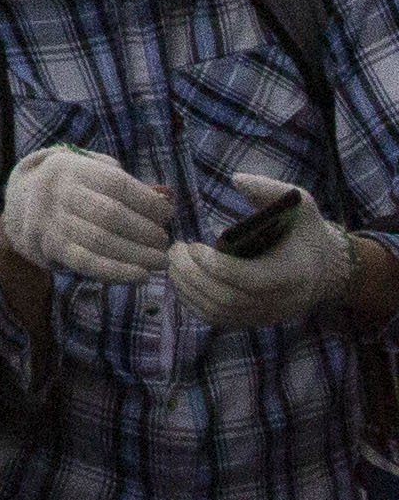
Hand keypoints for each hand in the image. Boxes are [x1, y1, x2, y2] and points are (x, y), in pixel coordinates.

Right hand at [0, 142, 177, 285]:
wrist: (18, 205)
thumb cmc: (69, 189)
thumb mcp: (88, 173)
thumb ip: (124, 184)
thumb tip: (166, 198)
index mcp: (69, 167)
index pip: (116, 184)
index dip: (147, 202)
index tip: (167, 215)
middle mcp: (55, 190)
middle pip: (110, 214)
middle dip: (145, 231)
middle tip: (164, 242)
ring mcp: (48, 219)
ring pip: (101, 241)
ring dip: (138, 255)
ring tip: (160, 261)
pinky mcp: (47, 246)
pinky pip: (87, 262)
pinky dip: (118, 272)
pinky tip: (141, 275)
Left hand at [166, 174, 362, 329]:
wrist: (324, 268)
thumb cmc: (304, 230)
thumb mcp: (300, 204)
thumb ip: (270, 190)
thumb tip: (237, 179)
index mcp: (293, 272)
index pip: (249, 279)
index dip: (215, 265)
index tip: (194, 244)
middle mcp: (280, 300)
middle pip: (226, 298)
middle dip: (191, 274)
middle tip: (174, 249)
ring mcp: (266, 314)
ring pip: (217, 312)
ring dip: (186, 286)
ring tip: (173, 259)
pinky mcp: (253, 319)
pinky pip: (216, 319)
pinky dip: (191, 300)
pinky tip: (181, 276)